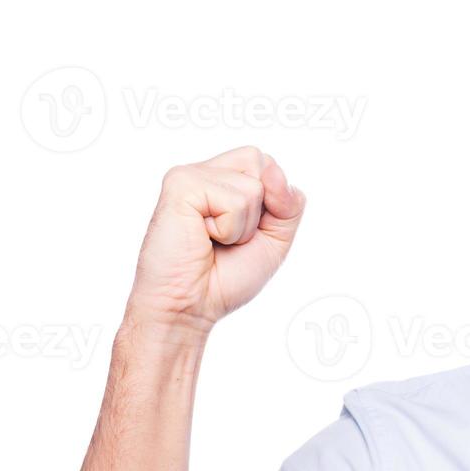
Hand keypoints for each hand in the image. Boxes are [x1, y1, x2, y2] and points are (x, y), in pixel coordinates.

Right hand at [126, 146, 305, 335]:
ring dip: (243, 226)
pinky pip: (235, 201)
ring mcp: (191, 175)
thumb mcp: (275, 239)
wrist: (190, 306)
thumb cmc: (226, 277)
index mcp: (224, 180)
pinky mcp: (180, 184)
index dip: (274, 202)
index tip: (246, 234)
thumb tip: (273, 170)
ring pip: (254, 186)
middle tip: (228, 237)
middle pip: (264, 164)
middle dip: (260, 211)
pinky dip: (229, 229)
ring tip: (213, 240)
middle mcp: (207, 171)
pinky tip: (202, 237)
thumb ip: (288, 203)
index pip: (269, 166)